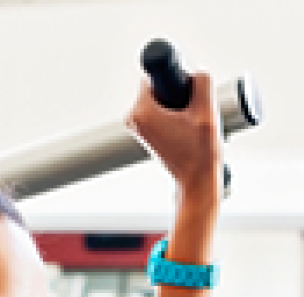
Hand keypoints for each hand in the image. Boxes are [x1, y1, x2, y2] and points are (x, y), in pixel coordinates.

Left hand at [126, 72, 223, 211]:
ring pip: (161, 99)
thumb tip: (197, 70)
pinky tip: (189, 127)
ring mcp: (138, 127)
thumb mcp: (207, 112)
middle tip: (194, 111)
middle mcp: (133, 118)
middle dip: (179, 91)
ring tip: (192, 122)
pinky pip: (161, 111)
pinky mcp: (146, 133)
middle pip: (158, 86)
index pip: (154, 75)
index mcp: (141, 111)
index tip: (188, 92)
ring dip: (179, 103)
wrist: (196, 181)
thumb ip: (202, 83)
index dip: (175, 77)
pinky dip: (176, 113)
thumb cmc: (199, 153)